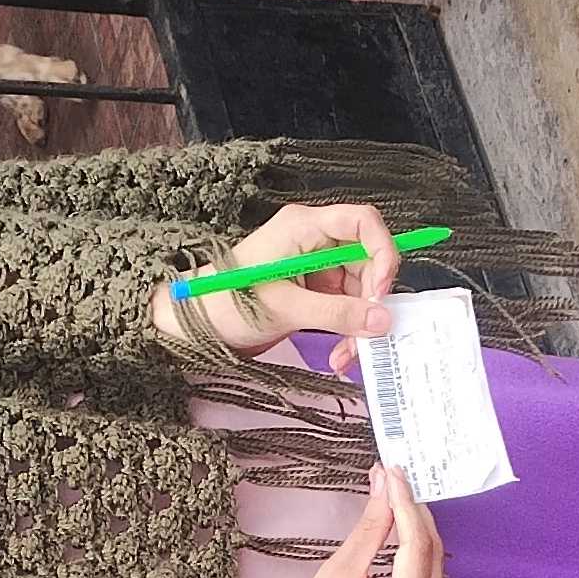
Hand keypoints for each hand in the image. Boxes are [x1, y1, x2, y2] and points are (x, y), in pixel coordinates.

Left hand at [154, 200, 402, 359]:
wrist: (197, 324)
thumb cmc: (227, 303)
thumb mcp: (285, 309)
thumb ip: (336, 313)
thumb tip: (381, 319)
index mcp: (304, 228)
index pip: (362, 221)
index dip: (382, 250)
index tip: (381, 289)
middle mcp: (314, 241)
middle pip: (366, 261)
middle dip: (370, 301)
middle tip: (367, 333)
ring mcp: (315, 266)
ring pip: (359, 290)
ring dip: (358, 325)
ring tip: (344, 356)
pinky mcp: (313, 290)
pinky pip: (344, 306)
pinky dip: (346, 331)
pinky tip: (337, 355)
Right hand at [203, 466, 442, 577]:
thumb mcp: (338, 572)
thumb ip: (371, 528)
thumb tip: (384, 485)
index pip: (418, 546)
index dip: (406, 504)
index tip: (392, 472)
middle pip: (432, 557)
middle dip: (415, 515)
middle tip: (393, 480)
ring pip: (432, 570)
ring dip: (417, 534)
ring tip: (394, 499)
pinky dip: (414, 558)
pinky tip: (400, 533)